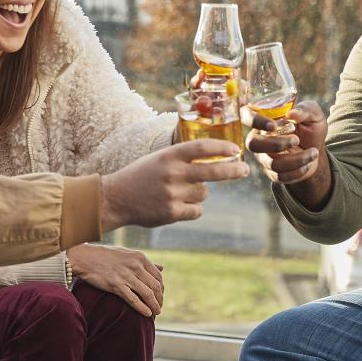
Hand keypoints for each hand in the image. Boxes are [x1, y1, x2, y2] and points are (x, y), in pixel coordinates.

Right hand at [68, 245, 163, 316]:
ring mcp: (126, 275)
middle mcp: (135, 265)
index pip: (158, 276)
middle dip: (159, 299)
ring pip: (147, 294)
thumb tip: (162, 268)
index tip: (160, 296)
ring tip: (156, 313)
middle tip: (159, 308)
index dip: (161, 289)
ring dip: (154, 305)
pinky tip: (146, 314)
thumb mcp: (127, 254)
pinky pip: (133, 299)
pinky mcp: (115, 285)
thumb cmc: (105, 256)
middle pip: (155, 286)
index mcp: (140, 257)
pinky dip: (142, 308)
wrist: (84, 257)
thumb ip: (144, 262)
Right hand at [101, 141, 249, 230]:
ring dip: (198, 193)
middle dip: (233, 171)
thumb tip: (217, 159)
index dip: (222, 149)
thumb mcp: (160, 158)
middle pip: (212, 171)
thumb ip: (183, 158)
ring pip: (203, 194)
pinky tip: (175, 205)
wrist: (116, 198)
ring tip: (177, 192)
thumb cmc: (142, 175)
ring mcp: (173, 194)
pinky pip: (196, 211)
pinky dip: (191, 209)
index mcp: (169, 156)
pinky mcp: (172, 213)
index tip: (236, 151)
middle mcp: (172, 173)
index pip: (202, 148)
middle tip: (245, 170)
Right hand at [247, 100, 326, 186]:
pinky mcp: (272, 172)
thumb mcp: (313, 114)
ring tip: (313, 152)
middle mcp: (259, 137)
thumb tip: (292, 114)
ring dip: (296, 159)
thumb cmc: (310, 125)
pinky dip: (298, 171)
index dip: (255, 121)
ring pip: (272, 163)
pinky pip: (280, 176)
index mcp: (264, 118)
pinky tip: (309, 163)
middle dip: (275, 144)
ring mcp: (263, 156)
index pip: (246, 115)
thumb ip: (305, 110)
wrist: (317, 148)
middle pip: (253, 144)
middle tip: (296, 140)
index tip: (274, 126)